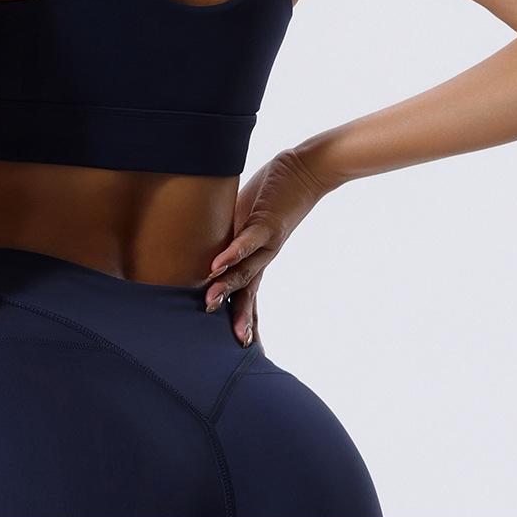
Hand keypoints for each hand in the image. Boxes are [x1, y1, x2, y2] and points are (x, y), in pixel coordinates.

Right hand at [203, 146, 341, 347]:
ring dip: (228, 287)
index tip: (240, 347)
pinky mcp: (268, 222)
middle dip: (237, 316)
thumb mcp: (244, 216)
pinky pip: (248, 240)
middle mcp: (264, 255)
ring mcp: (267, 241)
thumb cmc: (274, 191)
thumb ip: (229, 232)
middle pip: (248, 292)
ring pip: (246, 270)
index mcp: (256, 256)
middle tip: (232, 343)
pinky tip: (218, 264)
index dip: (243, 319)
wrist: (308, 169)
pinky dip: (233, 252)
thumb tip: (208, 243)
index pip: (248, 294)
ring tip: (210, 302)